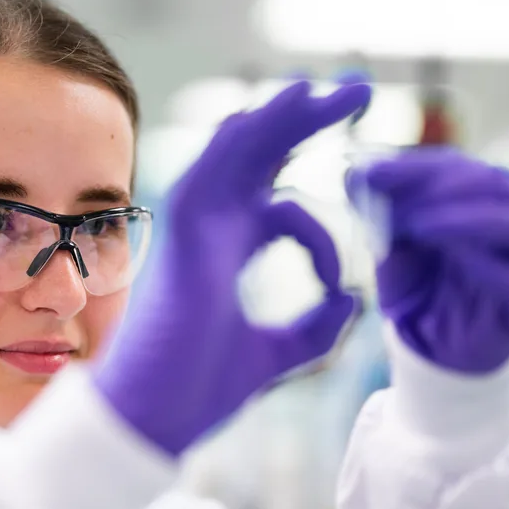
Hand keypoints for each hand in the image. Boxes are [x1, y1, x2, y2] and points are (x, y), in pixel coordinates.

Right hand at [94, 80, 370, 456]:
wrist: (151, 418)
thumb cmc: (197, 388)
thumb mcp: (276, 353)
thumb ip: (314, 326)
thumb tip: (354, 299)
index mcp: (231, 252)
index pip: (282, 204)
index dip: (325, 225)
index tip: (342, 285)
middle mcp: (213, 230)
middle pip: (264, 157)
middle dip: (308, 121)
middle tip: (358, 91)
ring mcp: (195, 229)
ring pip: (237, 152)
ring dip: (278, 117)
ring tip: (319, 89)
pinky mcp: (181, 239)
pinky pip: (207, 174)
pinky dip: (236, 143)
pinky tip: (267, 115)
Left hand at [347, 149, 508, 374]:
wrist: (429, 346)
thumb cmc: (416, 284)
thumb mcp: (390, 241)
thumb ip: (380, 208)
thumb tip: (356, 171)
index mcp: (484, 197)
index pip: (459, 167)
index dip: (416, 167)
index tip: (371, 173)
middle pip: (495, 186)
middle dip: (440, 188)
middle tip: (396, 201)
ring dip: (467, 220)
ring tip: (419, 226)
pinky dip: (489, 265)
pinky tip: (456, 257)